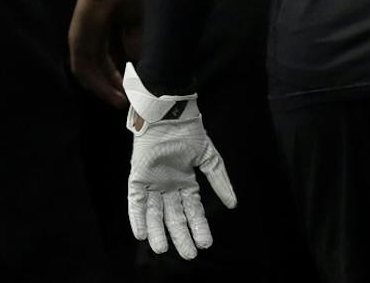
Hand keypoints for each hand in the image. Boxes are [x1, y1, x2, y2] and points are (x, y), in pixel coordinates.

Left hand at [69, 0, 143, 107]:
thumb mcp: (135, 23)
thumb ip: (134, 42)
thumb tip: (137, 63)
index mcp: (103, 32)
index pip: (110, 61)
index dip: (122, 75)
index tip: (136, 88)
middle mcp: (90, 39)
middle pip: (99, 69)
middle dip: (114, 86)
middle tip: (129, 101)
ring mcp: (81, 41)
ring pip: (89, 74)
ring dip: (105, 90)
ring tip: (121, 103)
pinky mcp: (77, 42)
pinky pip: (83, 70)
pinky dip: (97, 84)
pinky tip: (111, 94)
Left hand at [125, 63, 236, 259]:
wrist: (168, 114)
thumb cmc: (188, 132)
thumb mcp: (208, 158)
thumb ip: (220, 181)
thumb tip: (234, 204)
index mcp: (185, 182)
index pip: (193, 210)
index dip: (199, 226)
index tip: (206, 243)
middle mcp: (168, 186)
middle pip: (174, 216)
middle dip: (180, 235)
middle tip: (188, 255)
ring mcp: (152, 182)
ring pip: (154, 212)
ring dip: (158, 230)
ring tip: (162, 249)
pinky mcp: (137, 176)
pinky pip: (135, 200)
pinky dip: (137, 216)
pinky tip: (141, 232)